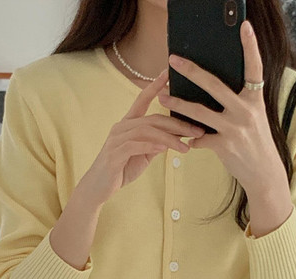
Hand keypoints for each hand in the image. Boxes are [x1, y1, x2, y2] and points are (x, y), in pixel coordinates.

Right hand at [82, 68, 205, 204]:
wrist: (98, 188)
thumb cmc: (121, 169)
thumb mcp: (143, 155)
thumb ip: (156, 143)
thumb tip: (175, 136)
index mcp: (128, 124)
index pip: (142, 99)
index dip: (155, 86)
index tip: (168, 73)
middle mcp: (121, 127)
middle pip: (152, 118)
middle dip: (177, 123)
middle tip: (197, 129)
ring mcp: (116, 139)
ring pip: (146, 131)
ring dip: (169, 138)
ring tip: (186, 146)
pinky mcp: (114, 154)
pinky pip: (135, 145)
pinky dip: (150, 145)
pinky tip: (164, 148)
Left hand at [157, 19, 283, 194]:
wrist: (264, 174)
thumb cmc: (256, 142)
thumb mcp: (254, 117)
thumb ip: (239, 102)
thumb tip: (213, 88)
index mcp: (255, 100)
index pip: (254, 68)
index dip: (250, 46)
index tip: (244, 26)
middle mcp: (246, 111)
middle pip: (214, 85)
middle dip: (191, 71)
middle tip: (174, 60)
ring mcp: (235, 128)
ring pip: (199, 112)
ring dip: (177, 103)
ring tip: (162, 95)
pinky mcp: (224, 146)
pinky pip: (199, 139)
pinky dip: (191, 139)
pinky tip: (186, 140)